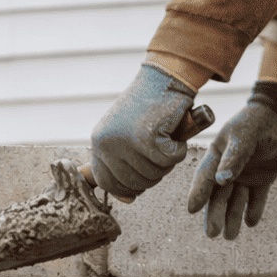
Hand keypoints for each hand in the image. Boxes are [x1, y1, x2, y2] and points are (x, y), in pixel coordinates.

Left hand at [90, 64, 197, 197]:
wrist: (164, 76)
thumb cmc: (149, 107)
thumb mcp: (125, 135)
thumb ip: (122, 165)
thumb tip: (127, 199)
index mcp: (98, 141)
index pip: (107, 183)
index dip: (126, 188)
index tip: (141, 179)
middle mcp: (108, 142)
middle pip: (134, 183)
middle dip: (153, 173)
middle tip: (160, 152)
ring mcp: (127, 141)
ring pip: (154, 173)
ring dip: (167, 161)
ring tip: (166, 138)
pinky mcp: (150, 137)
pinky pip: (170, 161)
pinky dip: (178, 150)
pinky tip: (174, 133)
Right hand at [187, 82, 276, 238]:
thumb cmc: (258, 122)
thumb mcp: (244, 136)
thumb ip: (234, 158)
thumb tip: (221, 181)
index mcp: (217, 155)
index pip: (205, 177)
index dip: (198, 193)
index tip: (191, 209)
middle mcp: (228, 168)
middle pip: (219, 195)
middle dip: (215, 214)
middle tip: (212, 233)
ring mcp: (245, 175)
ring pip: (236, 200)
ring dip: (233, 217)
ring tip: (230, 236)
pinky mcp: (262, 179)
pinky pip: (256, 198)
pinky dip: (254, 209)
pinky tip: (251, 222)